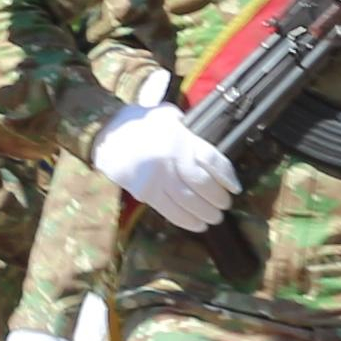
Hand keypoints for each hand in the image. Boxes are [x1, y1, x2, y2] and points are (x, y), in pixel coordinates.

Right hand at [94, 99, 239, 232]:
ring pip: (189, 201)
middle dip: (218, 198)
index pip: (212, 159)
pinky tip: (198, 225)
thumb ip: (187, 127)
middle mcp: (170, 159)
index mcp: (179, 138)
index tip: (235, 187)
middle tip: (225, 204)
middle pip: (203, 184)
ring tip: (215, 217)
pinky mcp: (146, 192)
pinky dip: (187, 221)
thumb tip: (206, 140)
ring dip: (206, 213)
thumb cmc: (139, 124)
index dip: (227, 176)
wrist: (105, 136)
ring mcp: (157, 178)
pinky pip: (171, 211)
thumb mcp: (165, 115)